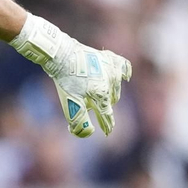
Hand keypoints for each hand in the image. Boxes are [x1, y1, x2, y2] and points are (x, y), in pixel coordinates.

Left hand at [13, 15, 132, 136]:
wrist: (62, 54)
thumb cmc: (65, 80)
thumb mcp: (70, 103)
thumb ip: (79, 121)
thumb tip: (90, 133)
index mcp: (102, 95)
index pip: (107, 115)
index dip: (106, 125)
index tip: (106, 133)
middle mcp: (111, 82)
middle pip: (112, 101)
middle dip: (103, 105)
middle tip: (90, 105)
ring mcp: (112, 69)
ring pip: (116, 87)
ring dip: (109, 92)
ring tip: (94, 91)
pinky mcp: (109, 58)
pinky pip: (124, 66)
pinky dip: (124, 73)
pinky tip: (125, 77)